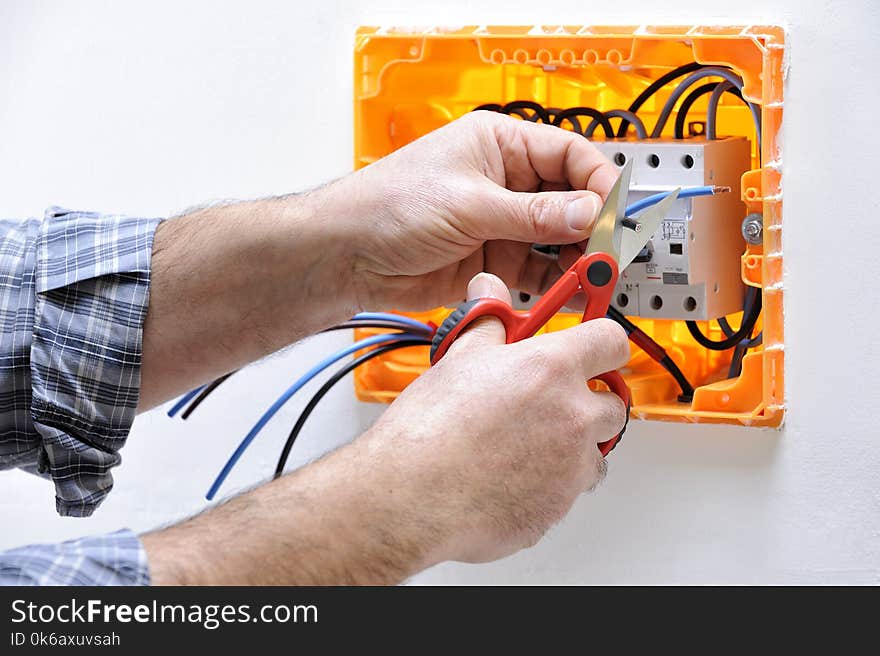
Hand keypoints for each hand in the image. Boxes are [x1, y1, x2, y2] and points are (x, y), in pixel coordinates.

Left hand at [336, 111, 618, 310]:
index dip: (598, 184)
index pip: (571, 155)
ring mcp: (502, 224)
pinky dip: (555, 284)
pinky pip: (538, 272)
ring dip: (578, 260)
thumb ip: (533, 214)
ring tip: (592, 279)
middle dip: (592, 228)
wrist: (349, 256)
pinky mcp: (494, 261)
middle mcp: (507, 183)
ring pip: (559, 241)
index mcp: (502, 146)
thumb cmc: (390, 206)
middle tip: (608, 255)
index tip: (613, 215)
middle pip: (571, 201)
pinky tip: (569, 294)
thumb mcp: (470, 203)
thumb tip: (588, 213)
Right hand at [356, 272, 628, 563]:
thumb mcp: (458, 357)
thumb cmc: (429, 431)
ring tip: (522, 447)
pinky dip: (551, 483)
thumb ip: (488, 321)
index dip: (600, 342)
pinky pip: (571, 489)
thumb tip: (489, 289)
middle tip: (546, 405)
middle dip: (585, 402)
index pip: (611, 340)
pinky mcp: (561, 506)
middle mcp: (574, 414)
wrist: (413, 497)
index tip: (591, 347)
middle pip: (613, 402)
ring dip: (571, 447)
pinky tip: (510, 476)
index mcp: (552, 368)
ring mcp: (572, 464)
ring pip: (595, 450)